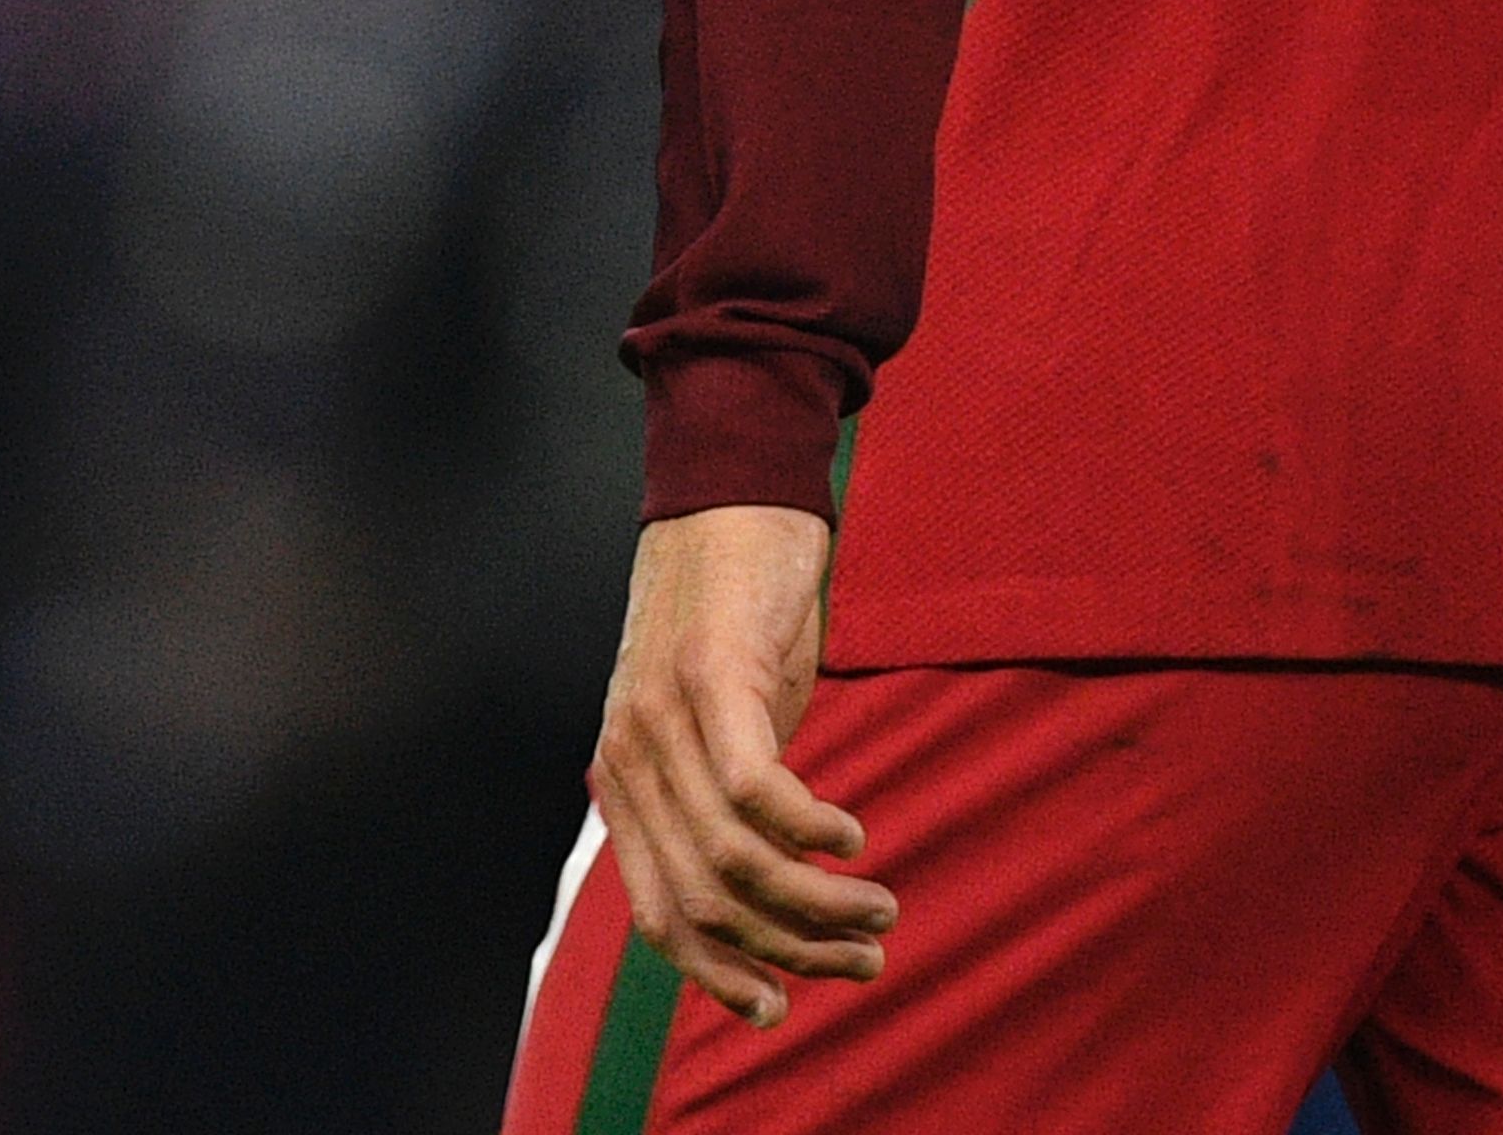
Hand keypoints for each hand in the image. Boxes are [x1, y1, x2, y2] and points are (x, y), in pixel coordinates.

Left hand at [590, 503, 895, 1027]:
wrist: (730, 494)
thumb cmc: (736, 618)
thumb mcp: (714, 727)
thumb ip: (718, 803)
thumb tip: (770, 899)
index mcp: (623, 781)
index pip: (658, 916)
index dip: (720, 976)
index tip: (782, 1009)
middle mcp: (628, 757)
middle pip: (707, 902)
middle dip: (794, 951)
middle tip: (866, 958)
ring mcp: (661, 717)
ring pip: (737, 860)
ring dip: (819, 903)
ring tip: (879, 907)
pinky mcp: (710, 678)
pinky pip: (757, 792)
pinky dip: (813, 832)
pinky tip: (852, 837)